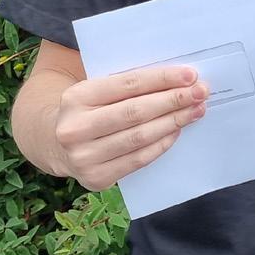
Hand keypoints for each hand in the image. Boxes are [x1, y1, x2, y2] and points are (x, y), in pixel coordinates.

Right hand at [54, 64, 208, 189]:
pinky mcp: (95, 178)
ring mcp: (84, 157)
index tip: (190, 75)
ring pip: (140, 137)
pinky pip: (138, 160)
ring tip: (196, 110)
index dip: (162, 79)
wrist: (54, 142)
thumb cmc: (89, 108)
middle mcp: (75, 128)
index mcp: (76, 97)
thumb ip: (127, 83)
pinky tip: (177, 130)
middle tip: (201, 92)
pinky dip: (162, 144)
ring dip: (174, 122)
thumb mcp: (95, 88)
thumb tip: (177, 79)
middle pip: (136, 112)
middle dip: (173, 101)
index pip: (128, 84)